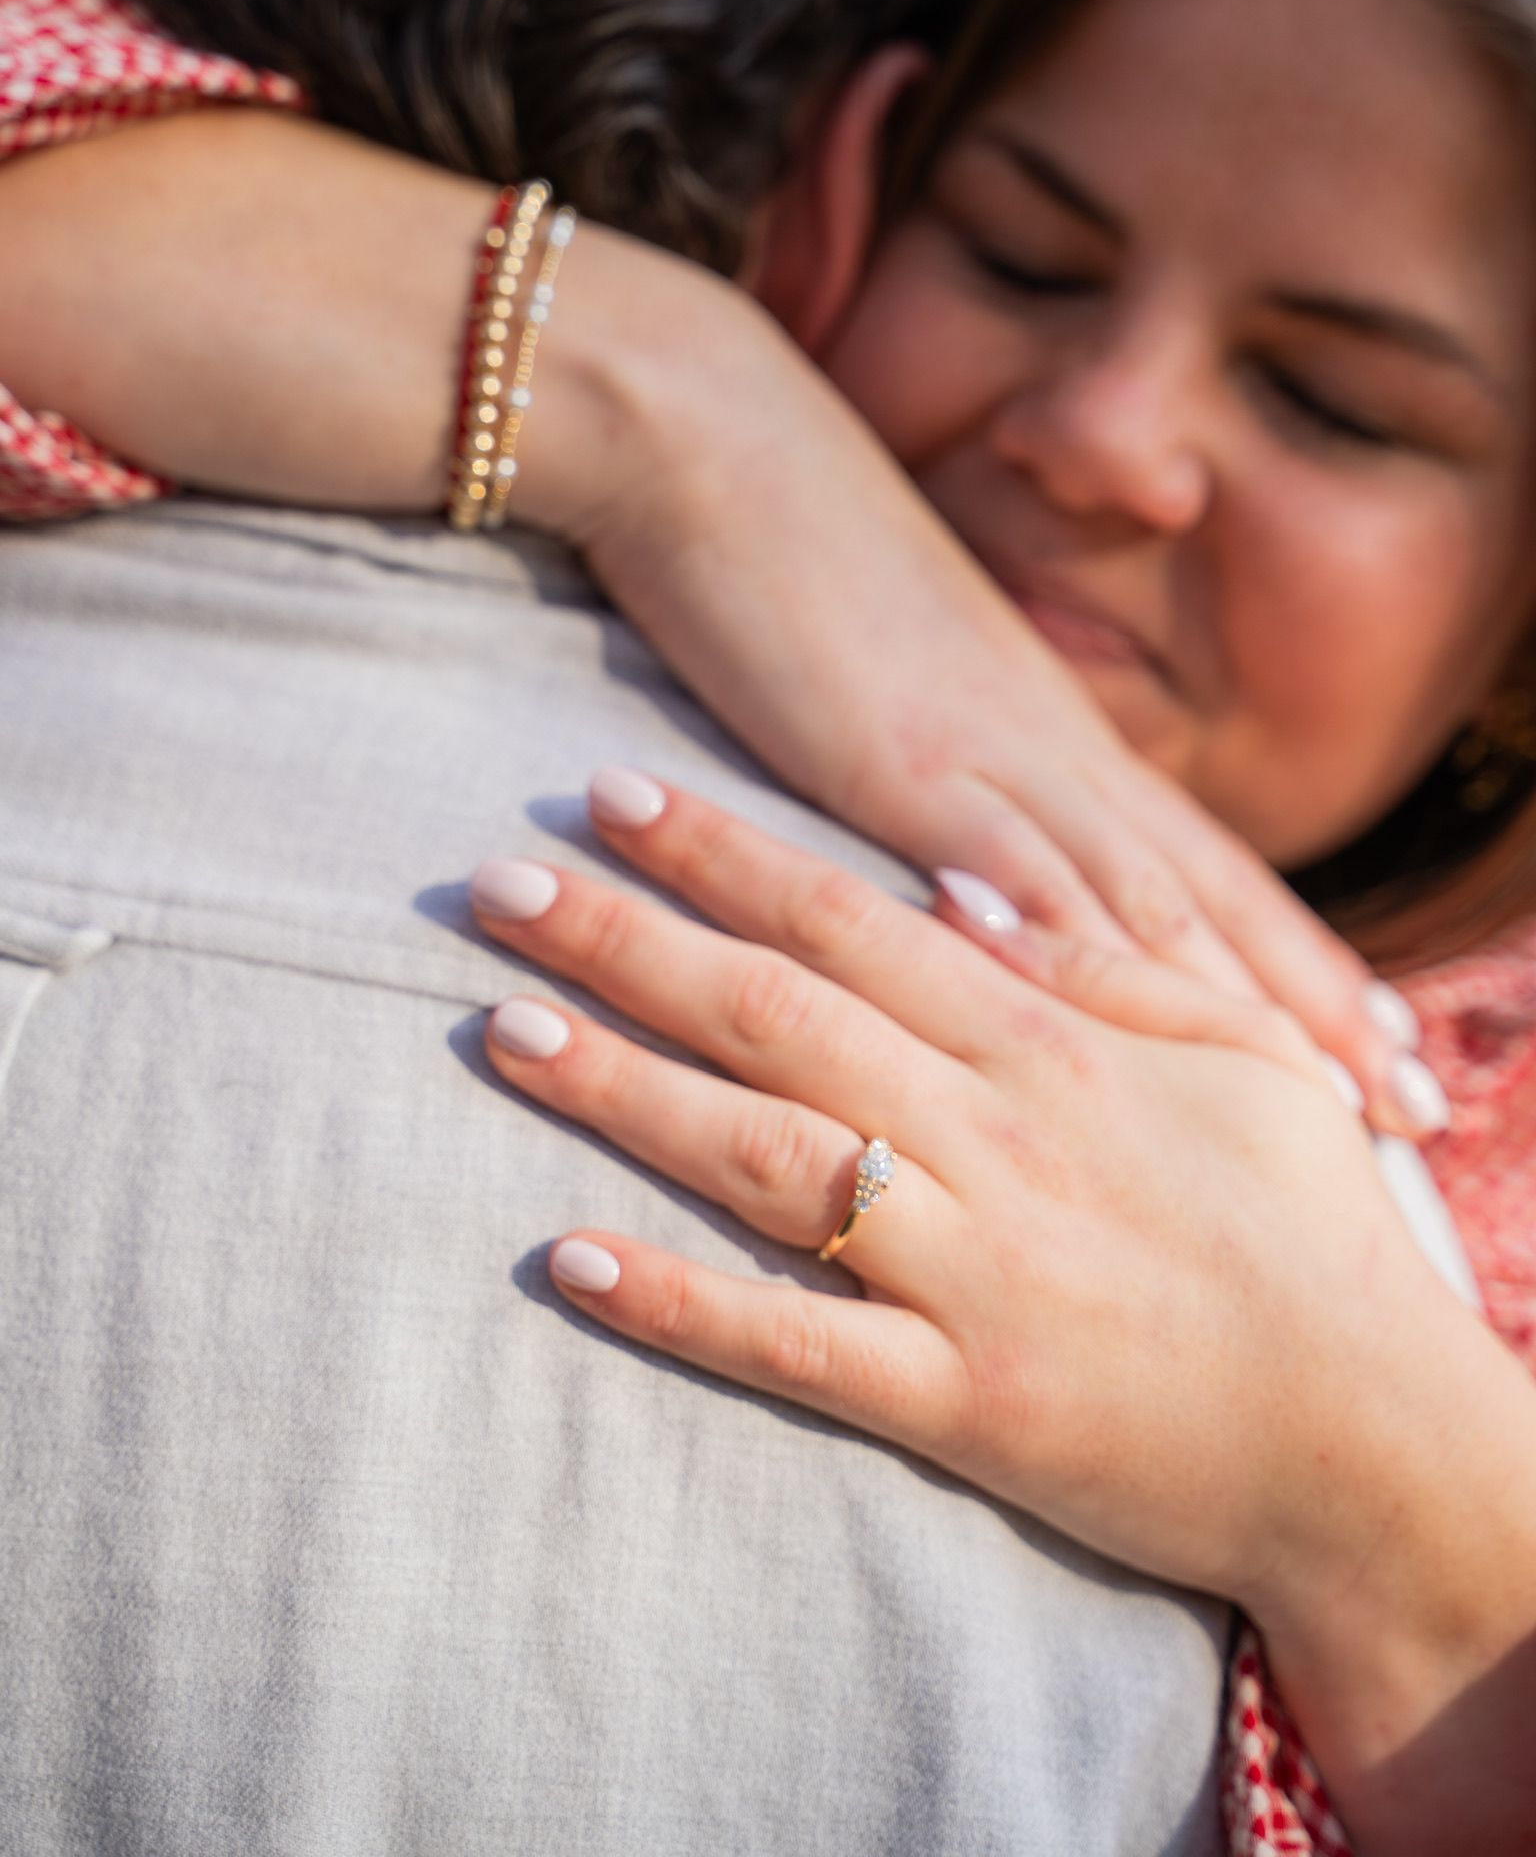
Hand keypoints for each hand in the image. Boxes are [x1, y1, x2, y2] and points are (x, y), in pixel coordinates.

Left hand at [470, 775, 1535, 1856]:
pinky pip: (796, 1345)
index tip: (610, 798)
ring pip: (761, 1156)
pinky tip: (567, 1260)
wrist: (1373, 1445)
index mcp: (1047, 1045)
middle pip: (773, 1014)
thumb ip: (1105, 968)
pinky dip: (678, 1302)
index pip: (847, 918)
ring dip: (621, 1087)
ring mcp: (970, 1270)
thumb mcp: (1238, 1061)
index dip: (718, 853)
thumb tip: (952, 893)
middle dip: (626, 941)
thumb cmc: (1307, 1237)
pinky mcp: (962, 1402)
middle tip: (495, 889)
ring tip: (501, 1031)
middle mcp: (990, 1138)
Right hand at [576, 317, 1429, 1131]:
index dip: (1301, 965)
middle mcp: (1055, 750)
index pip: (1209, 871)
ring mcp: (988, 750)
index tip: (1382, 1051)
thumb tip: (991, 887)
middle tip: (1409, 1107)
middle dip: (1311, 1010)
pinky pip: (998, 855)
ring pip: (1139, 892)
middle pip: (1210, 900)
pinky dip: (1055, 937)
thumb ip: (961, 787)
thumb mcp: (908, 695)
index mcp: (1058, 738)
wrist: (724, 447)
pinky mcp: (898, 749)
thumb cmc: (798, 569)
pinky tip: (1099, 1013)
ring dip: (1225, 1003)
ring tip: (1316, 1096)